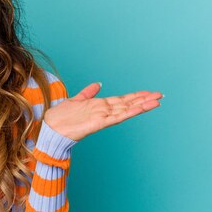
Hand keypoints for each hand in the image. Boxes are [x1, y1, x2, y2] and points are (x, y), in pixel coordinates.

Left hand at [43, 82, 162, 141]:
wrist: (51, 128)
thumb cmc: (62, 116)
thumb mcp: (76, 99)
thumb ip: (88, 92)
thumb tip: (98, 84)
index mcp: (100, 105)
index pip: (122, 100)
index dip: (135, 96)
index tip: (148, 92)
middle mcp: (104, 111)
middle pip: (128, 104)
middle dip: (143, 99)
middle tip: (160, 95)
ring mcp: (103, 117)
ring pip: (126, 110)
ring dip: (141, 105)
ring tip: (157, 101)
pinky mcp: (99, 123)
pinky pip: (117, 117)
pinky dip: (129, 112)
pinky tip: (140, 108)